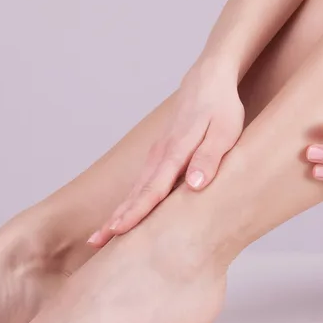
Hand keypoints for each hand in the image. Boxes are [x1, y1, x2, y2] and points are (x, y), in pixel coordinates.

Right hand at [87, 62, 244, 246]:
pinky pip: (142, 182)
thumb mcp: (225, 132)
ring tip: (101, 237)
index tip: (118, 230)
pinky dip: (130, 200)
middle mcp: (161, 154)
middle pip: (136, 192)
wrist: (208, 80)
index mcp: (176, 152)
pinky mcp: (160, 154)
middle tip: (96, 242)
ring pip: (136, 188)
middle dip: (116, 218)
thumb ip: (209, 158)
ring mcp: (158, 154)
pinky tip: (124, 215)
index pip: (153, 188)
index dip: (136, 211)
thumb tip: (194, 185)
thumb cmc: (221, 107)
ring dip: (119, 212)